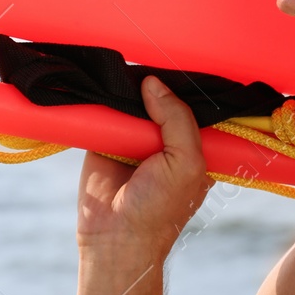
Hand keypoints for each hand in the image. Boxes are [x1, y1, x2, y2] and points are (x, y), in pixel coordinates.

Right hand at [77, 75, 212, 257]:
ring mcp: (133, 138)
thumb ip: (177, 119)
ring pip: (131, 100)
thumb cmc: (160, 208)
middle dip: (156, 82)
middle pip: (162, 98)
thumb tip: (152, 82)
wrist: (115, 237)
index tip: (184, 58)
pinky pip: (103, 111)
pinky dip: (101, 98)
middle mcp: (164, 139)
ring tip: (122, 70)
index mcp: (193, 146)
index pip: (194, 105)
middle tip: (148, 57)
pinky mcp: (103, 139)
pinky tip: (100, 81)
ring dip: (125, 87)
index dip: (188, 85)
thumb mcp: (185, 161)